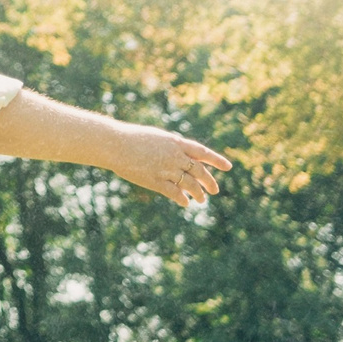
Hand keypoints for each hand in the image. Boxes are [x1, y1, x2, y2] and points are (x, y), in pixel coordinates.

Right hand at [108, 124, 232, 207]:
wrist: (114, 144)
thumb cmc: (131, 139)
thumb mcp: (156, 138)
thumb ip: (171, 148)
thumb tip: (181, 158)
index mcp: (176, 142)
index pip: (202, 152)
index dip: (216, 160)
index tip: (228, 167)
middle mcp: (175, 156)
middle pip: (199, 170)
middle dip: (209, 181)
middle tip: (215, 191)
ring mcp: (166, 169)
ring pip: (190, 184)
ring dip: (198, 193)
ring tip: (202, 200)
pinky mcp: (155, 181)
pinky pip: (174, 192)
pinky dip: (182, 198)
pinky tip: (186, 203)